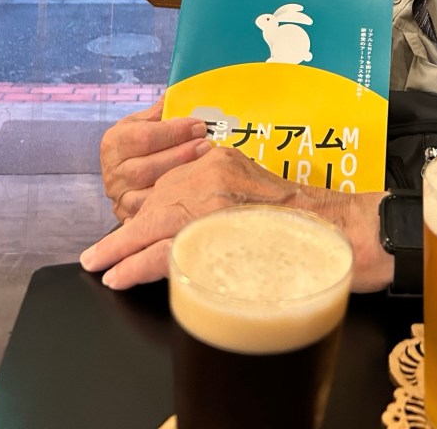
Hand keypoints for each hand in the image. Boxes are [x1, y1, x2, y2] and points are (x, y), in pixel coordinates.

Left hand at [82, 147, 393, 292]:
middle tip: (100, 256)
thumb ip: (219, 197)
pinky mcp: (218, 224)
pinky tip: (121, 277)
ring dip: (125, 250)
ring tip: (103, 268)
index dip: (144, 210)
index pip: (168, 184)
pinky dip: (140, 264)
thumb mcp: (253, 190)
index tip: (127, 226)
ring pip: (156, 224)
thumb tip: (181, 224)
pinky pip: (168, 248)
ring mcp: (215, 198)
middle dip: (128, 232)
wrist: (336, 229)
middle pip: (157, 202)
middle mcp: (213, 172)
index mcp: (220, 160)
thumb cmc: (301, 216)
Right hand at [100, 97, 210, 220]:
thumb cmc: (140, 144)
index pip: (144, 137)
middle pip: (147, 167)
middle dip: (181, 155)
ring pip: (150, 192)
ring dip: (181, 178)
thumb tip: (180, 93)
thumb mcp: (143, 123)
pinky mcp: (128, 216)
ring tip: (206, 164)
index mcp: (114, 142)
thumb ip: (160, 111)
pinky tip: (194, 189)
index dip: (174, 131)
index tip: (199, 125)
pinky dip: (173, 202)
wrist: (124, 174)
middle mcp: (112, 171)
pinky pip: (152, 213)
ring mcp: (120, 196)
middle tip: (206, 144)